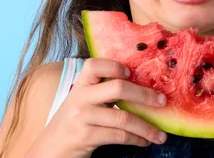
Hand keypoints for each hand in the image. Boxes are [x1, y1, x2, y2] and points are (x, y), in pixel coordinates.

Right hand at [28, 58, 167, 157]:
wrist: (51, 149)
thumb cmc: (73, 123)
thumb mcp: (82, 102)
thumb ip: (101, 92)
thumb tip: (140, 87)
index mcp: (80, 85)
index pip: (94, 65)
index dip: (114, 66)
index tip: (132, 72)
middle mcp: (80, 98)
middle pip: (117, 88)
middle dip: (144, 95)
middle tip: (162, 101)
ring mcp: (82, 117)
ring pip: (123, 118)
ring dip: (147, 127)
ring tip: (161, 134)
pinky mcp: (85, 136)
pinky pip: (119, 136)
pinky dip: (136, 139)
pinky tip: (145, 141)